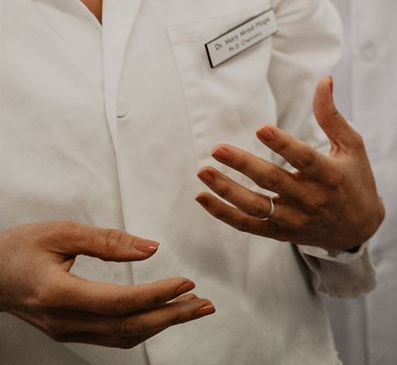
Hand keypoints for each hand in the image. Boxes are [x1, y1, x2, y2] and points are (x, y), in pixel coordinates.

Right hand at [0, 221, 212, 347]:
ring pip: (122, 337)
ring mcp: (65, 330)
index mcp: (59, 293)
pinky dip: (143, 327)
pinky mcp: (69, 330)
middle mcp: (63, 320)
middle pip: (126, 326)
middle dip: (172, 316)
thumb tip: (151, 248)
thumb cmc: (19, 249)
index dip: (156, 295)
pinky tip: (164, 314)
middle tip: (205, 304)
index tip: (187, 282)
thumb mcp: (61, 232)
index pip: (118, 302)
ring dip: (162, 323)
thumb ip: (107, 241)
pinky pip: (111, 337)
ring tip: (194, 307)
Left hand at [195, 76, 384, 254]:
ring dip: (226, 190)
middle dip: (243, 164)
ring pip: (255, 206)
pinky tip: (204, 197)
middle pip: (272, 181)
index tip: (260, 129)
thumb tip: (323, 81)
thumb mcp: (352, 146)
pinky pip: (248, 224)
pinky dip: (224, 214)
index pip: (303, 158)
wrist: (359, 228)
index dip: (282, 144)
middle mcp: (310, 198)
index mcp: (329, 175)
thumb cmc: (356, 179)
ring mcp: (294, 218)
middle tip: (218, 149)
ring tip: (204, 172)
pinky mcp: (281, 232)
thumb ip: (332, 116)